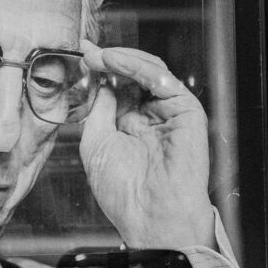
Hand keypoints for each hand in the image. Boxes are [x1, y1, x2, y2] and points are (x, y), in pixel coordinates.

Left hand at [79, 40, 214, 248]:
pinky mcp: (186, 111)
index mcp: (132, 126)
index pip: (118, 87)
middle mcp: (152, 117)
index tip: (80, 55)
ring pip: (149, 71)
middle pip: (133, 75)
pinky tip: (115, 63)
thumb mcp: (95, 143)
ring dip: (121, 59)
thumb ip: (98, 109)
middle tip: (87, 52)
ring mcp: (170, 113)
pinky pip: (162, 80)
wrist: (150, 215)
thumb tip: (98, 80)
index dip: (99, 70)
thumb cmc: (124, 192)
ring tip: (98, 56)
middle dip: (109, 60)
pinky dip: (137, 66)